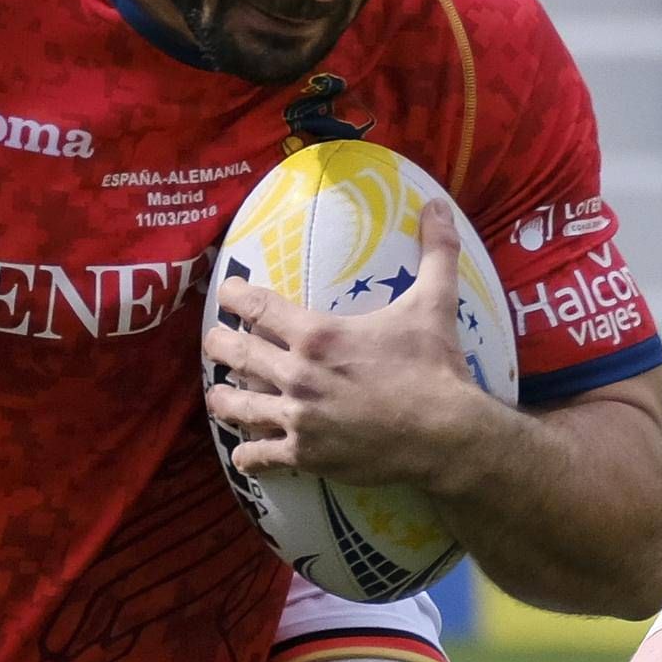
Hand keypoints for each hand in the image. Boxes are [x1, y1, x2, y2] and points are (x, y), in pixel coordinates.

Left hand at [207, 198, 489, 485]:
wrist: (445, 436)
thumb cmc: (435, 370)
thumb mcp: (433, 305)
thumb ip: (434, 253)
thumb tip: (439, 205)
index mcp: (317, 334)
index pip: (255, 305)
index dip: (233, 295)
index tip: (227, 293)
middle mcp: (297, 374)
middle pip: (234, 352)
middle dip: (219, 343)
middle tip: (217, 341)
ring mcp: (297, 417)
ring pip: (234, 405)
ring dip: (224, 398)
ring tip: (221, 395)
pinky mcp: (305, 455)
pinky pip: (258, 456)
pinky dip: (248, 455)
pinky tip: (244, 454)